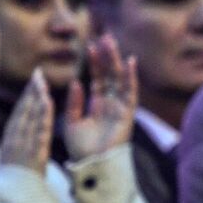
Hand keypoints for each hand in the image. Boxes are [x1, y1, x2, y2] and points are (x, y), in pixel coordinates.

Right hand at [0, 69, 52, 173]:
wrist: (8, 199)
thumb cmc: (12, 182)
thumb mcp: (11, 158)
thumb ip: (16, 144)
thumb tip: (19, 132)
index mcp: (10, 139)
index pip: (19, 112)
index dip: (26, 95)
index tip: (32, 81)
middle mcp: (14, 138)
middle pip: (23, 109)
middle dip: (30, 90)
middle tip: (38, 73)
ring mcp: (23, 144)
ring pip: (31, 116)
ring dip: (36, 97)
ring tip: (42, 80)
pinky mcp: (33, 152)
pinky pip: (40, 130)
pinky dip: (43, 114)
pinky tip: (48, 101)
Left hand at [63, 35, 137, 160]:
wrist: (91, 166)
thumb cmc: (81, 149)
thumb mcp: (71, 122)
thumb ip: (74, 102)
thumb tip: (76, 81)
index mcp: (97, 105)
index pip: (98, 78)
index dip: (95, 62)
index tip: (90, 44)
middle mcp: (111, 104)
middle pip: (110, 75)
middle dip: (107, 56)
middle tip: (104, 36)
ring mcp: (120, 108)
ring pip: (119, 79)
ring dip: (116, 61)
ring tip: (111, 42)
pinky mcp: (127, 114)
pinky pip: (130, 92)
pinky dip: (131, 77)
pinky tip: (129, 61)